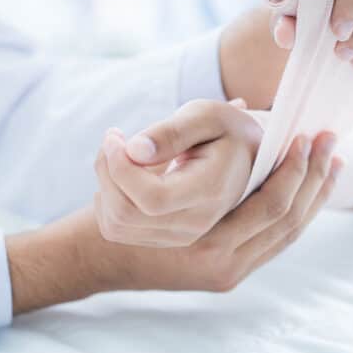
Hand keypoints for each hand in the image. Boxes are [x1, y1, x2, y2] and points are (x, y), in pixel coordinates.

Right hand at [6, 133, 342, 313]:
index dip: (298, 170)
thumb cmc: (118, 197)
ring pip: (287, 233)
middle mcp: (219, 258)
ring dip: (314, 197)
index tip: (313, 138)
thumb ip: (177, 132)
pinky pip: (274, 244)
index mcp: (204, 232)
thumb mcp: (138, 160)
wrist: (101, 254)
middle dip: (314, 179)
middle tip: (335, 144)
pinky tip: (310, 191)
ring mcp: (224, 270)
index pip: (274, 203)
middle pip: (288, 218)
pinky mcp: (226, 275)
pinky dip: (297, 214)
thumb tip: (241, 103)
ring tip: (334, 164)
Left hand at [93, 98, 261, 246]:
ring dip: (105, 184)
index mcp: (210, 190)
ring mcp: (179, 235)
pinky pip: (117, 228)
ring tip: (120, 153)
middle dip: (107, 171)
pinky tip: (125, 174)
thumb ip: (171, 132)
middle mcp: (196, 223)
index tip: (116, 136)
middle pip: (125, 213)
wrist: (246, 157)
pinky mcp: (163, 237)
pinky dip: (108, 200)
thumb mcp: (205, 116)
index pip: (151, 198)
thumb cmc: (224, 129)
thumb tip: (134, 151)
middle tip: (115, 138)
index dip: (120, 168)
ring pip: (115, 224)